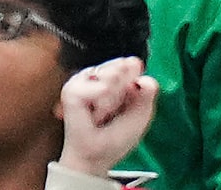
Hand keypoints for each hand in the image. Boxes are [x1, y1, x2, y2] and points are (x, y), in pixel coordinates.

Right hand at [59, 56, 159, 176]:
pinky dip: (104, 106)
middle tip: (112, 112)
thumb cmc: (115, 137)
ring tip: (103, 114)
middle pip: (124, 66)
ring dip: (113, 101)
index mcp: (111, 74)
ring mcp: (81, 79)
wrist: (97, 157)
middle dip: (123, 94)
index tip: (125, 103)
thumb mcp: (141, 113)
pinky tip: (95, 115)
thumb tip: (144, 77)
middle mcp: (95, 73)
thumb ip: (148, 91)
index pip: (131, 63)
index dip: (134, 83)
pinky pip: (103, 88)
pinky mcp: (72, 89)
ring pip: (113, 76)